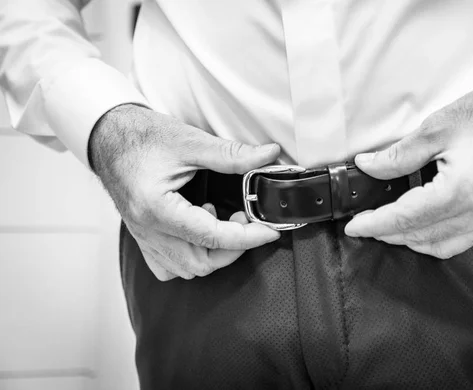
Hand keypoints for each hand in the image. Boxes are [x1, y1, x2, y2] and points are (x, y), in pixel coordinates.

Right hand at [90, 104, 280, 280]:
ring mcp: (143, 237)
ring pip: (186, 269)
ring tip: (220, 219)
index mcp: (157, 208)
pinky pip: (168, 266)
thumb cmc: (142, 137)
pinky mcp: (143, 237)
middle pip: (200, 262)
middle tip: (246, 219)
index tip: (270, 230)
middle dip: (233, 247)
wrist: (109, 136)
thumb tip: (267, 156)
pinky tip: (198, 233)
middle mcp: (147, 230)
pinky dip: (191, 257)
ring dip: (213, 252)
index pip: (212, 237)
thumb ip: (232, 154)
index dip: (248, 236)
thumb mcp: (191, 141)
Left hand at [344, 79, 472, 258]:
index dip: (375, 224)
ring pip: (438, 246)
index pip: (405, 218)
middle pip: (419, 236)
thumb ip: (398, 155)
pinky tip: (420, 229)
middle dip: (387, 233)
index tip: (354, 226)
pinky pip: (459, 242)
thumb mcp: (437, 129)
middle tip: (365, 223)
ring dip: (408, 240)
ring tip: (388, 225)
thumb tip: (369, 166)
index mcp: (460, 190)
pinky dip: (433, 241)